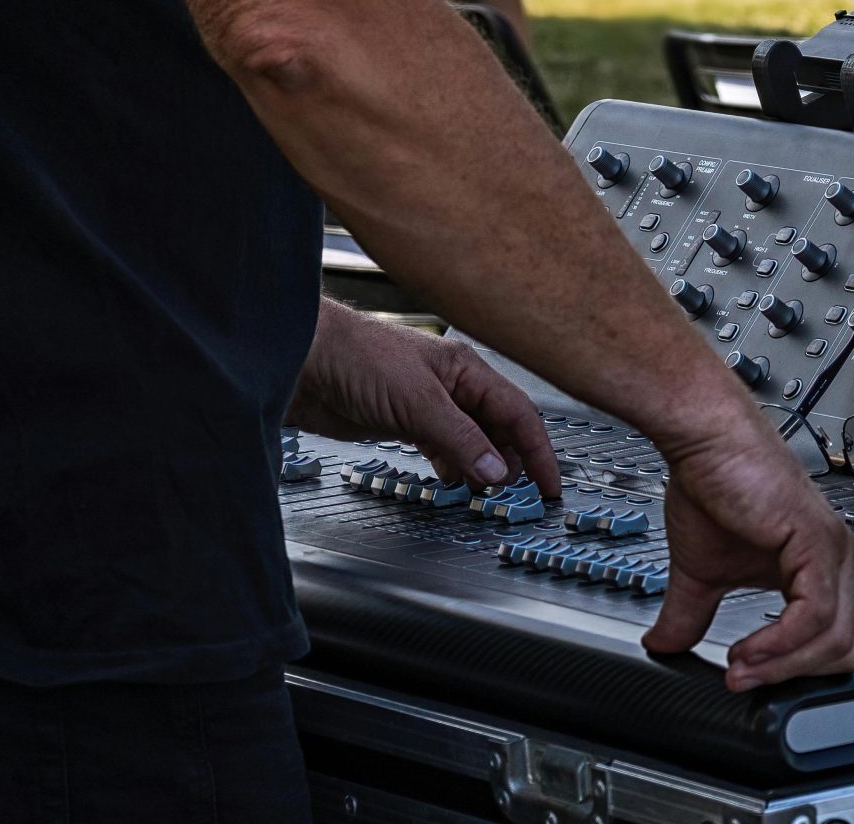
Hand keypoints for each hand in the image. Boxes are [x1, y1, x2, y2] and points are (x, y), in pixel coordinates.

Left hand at [287, 301, 559, 493]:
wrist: (302, 361)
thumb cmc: (356, 357)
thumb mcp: (418, 401)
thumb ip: (460, 438)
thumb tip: (497, 471)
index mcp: (467, 371)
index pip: (519, 413)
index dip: (539, 451)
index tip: (551, 485)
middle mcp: (453, 387)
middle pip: (499, 429)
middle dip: (513, 462)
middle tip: (518, 497)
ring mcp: (428, 406)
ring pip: (472, 441)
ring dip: (482, 467)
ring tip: (487, 494)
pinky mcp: (403, 422)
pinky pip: (442, 448)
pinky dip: (452, 467)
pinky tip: (452, 482)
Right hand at [641, 400, 853, 690]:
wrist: (704, 438)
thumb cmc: (712, 482)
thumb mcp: (700, 570)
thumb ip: (690, 613)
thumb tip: (663, 648)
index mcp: (820, 568)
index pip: (835, 642)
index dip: (795, 672)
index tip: (750, 680)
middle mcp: (837, 560)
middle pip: (845, 649)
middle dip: (793, 678)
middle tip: (745, 682)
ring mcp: (834, 551)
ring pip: (835, 640)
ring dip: (782, 667)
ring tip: (739, 669)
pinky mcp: (819, 543)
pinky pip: (814, 616)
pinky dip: (780, 644)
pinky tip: (746, 649)